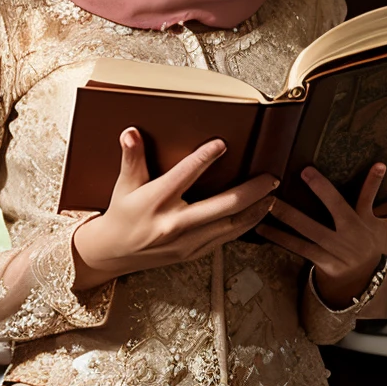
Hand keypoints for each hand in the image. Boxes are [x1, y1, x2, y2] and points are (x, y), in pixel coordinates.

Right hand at [71, 128, 278, 289]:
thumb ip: (132, 158)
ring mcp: (186, 241)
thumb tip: (131, 132)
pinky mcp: (193, 253)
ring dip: (254, 211)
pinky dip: (244, 226)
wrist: (114, 253)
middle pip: (221, 206)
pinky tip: (257, 215)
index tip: (222, 144)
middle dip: (250, 192)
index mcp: (155, 201)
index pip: (184, 176)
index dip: (204, 159)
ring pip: (230, 226)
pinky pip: (225, 239)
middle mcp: (174, 223)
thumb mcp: (124, 185)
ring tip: (273, 196)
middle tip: (270, 177)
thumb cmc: (122, 214)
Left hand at [256, 152, 386, 309]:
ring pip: (307, 230)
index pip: (373, 198)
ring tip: (269, 199)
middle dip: (320, 191)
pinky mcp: (317, 261)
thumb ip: (379, 194)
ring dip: (288, 215)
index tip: (378, 163)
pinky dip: (278, 237)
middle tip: (302, 172)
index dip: (376, 182)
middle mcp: (351, 235)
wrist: (361, 281)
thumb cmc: (366, 241)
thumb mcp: (379, 220)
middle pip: (335, 210)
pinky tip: (261, 227)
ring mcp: (332, 250)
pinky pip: (294, 247)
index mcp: (367, 223)